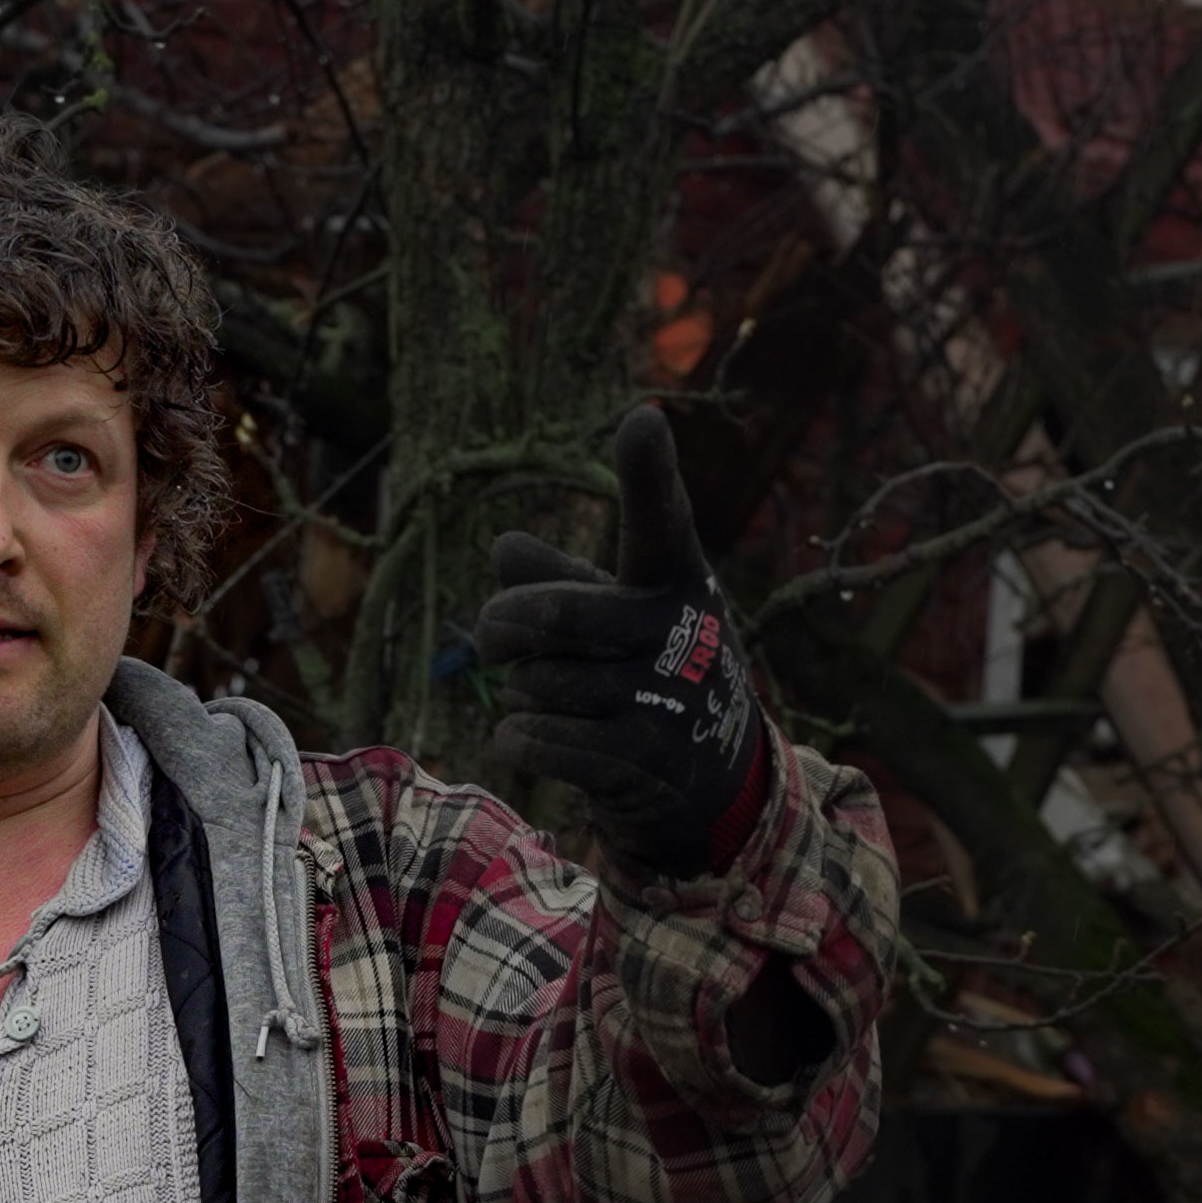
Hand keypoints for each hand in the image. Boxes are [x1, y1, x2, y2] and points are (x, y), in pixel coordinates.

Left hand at [470, 403, 773, 873]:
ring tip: (556, 699)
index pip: (658, 520)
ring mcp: (661, 704)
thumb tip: (503, 550)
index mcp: (675, 581)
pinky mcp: (637, 765)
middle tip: (492, 637)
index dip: (648, 471)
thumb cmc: (647, 668)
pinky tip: (539, 737)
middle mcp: (677, 637)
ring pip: (534, 683)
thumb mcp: (619, 611)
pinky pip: (530, 737)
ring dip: (520, 692)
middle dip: (502, 628)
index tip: (642, 422)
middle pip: (549, 615)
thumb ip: (558, 575)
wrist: (709, 780)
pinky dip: (516, 737)